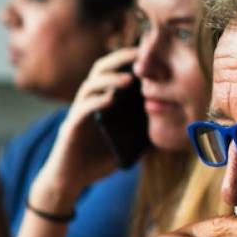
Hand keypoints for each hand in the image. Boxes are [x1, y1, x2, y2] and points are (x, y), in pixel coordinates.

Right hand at [26, 47, 138, 212]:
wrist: (69, 182)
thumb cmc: (95, 164)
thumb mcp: (126, 146)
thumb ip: (142, 134)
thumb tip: (168, 129)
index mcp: (101, 102)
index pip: (113, 71)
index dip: (129, 59)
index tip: (151, 54)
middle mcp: (87, 102)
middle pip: (99, 69)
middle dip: (119, 58)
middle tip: (140, 54)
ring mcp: (77, 114)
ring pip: (90, 85)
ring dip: (109, 79)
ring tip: (129, 80)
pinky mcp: (71, 128)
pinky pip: (82, 109)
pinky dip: (96, 102)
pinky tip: (111, 100)